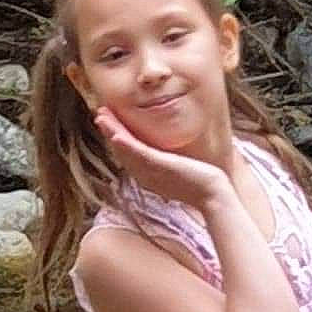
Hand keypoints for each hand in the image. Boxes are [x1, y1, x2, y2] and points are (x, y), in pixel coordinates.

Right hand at [93, 107, 228, 211]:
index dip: (116, 137)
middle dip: (109, 131)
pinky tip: (116, 135)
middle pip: (122, 151)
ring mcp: (151, 172)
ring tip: (101, 118)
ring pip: (126, 150)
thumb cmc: (200, 183)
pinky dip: (127, 145)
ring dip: (112, 133)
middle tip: (99, 115)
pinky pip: (140, 155)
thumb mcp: (178, 170)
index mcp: (147, 174)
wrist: (212, 196)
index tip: (109, 122)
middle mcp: (145, 174)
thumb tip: (168, 152)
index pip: (128, 154)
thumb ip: (168, 162)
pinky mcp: (160, 167)